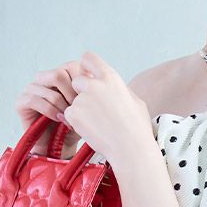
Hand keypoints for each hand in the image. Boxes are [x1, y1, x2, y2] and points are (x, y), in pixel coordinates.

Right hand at [14, 60, 83, 156]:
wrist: (60, 147)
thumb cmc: (75, 125)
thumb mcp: (86, 106)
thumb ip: (90, 90)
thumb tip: (98, 79)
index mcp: (61, 75)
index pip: (72, 66)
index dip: (81, 83)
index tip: (89, 100)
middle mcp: (44, 78)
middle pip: (59, 74)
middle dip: (72, 94)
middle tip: (78, 110)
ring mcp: (31, 88)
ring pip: (49, 88)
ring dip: (62, 105)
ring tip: (70, 119)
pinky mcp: (21, 102)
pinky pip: (36, 100)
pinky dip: (50, 111)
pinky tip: (58, 119)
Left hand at [63, 51, 152, 166]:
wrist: (130, 148)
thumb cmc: (137, 128)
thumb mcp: (135, 101)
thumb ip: (120, 90)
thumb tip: (114, 86)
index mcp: (111, 79)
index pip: (88, 58)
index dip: (86, 66)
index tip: (87, 75)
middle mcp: (94, 85)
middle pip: (77, 80)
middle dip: (81, 92)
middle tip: (93, 108)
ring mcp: (82, 99)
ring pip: (73, 100)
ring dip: (80, 110)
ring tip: (98, 124)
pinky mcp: (74, 113)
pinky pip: (69, 114)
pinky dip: (76, 122)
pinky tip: (92, 130)